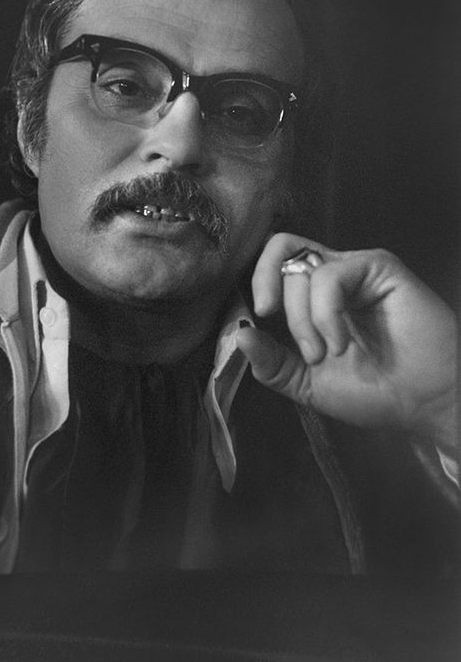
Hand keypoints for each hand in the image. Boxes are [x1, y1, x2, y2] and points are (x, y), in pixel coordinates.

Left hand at [236, 233, 456, 449]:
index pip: (273, 263)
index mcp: (314, 297)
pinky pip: (330, 275)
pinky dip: (326, 314)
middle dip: (274, 298)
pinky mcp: (379, 266)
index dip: (257, 281)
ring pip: (301, 268)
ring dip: (303, 319)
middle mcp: (333, 276)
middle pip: (280, 256)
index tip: (256, 316)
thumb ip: (272, 362)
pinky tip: (342, 342)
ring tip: (327, 353)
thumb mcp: (307, 382)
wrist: (423, 404)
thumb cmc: (374, 392)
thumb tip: (238, 335)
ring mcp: (355, 269)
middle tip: (281, 328)